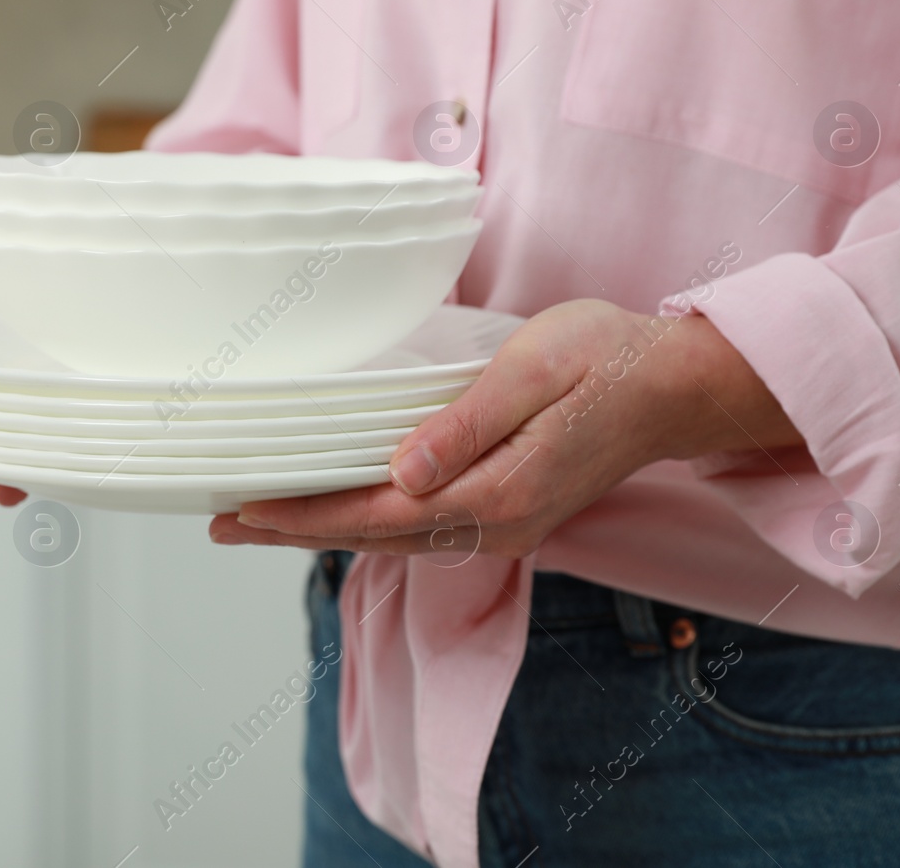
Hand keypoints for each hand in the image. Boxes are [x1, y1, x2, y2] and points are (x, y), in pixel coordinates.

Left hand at [210, 298, 803, 556]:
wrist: (678, 386)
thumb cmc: (608, 361)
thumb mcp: (534, 371)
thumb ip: (465, 423)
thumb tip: (401, 470)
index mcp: (495, 492)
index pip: (374, 514)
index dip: (302, 516)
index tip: (240, 511)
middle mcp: (494, 523)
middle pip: (372, 537)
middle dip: (294, 532)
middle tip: (221, 524)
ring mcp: (504, 524)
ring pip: (392, 538)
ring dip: (325, 530)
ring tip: (261, 520)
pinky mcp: (509, 510)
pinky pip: (419, 528)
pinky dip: (367, 522)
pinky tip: (341, 508)